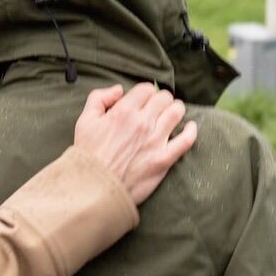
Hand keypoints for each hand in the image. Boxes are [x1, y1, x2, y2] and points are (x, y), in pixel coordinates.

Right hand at [74, 83, 197, 203]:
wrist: (94, 186)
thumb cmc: (88, 154)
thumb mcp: (84, 121)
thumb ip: (99, 98)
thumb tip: (118, 89)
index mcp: (123, 111)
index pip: (146, 89)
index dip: (144, 92)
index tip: (142, 99)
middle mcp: (143, 123)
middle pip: (164, 98)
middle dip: (160, 99)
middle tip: (156, 106)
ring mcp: (156, 140)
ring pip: (177, 112)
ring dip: (175, 109)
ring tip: (171, 113)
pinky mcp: (164, 159)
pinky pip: (186, 140)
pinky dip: (191, 130)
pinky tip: (189, 127)